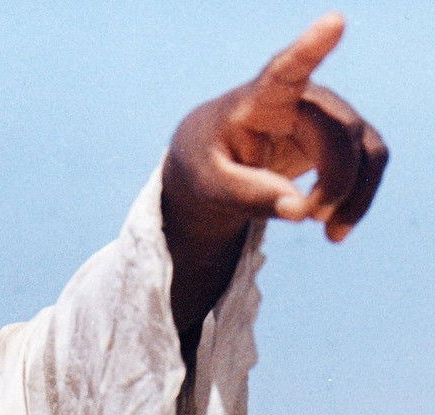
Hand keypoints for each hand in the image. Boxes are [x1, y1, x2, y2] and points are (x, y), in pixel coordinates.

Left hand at [164, 12, 386, 243]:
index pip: (287, 69)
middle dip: (331, 184)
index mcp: (259, 98)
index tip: (335, 21)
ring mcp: (329, 115)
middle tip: (301, 218)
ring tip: (327, 232)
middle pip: (339, 135)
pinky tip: (335, 229)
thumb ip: (245, 194)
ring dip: (353, 197)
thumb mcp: (209, 184)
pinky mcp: (344, 138)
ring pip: (366, 152)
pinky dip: (359, 199)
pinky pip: (370, 165)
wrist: (215, 162)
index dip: (311, 47)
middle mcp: (303, 98)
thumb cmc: (206, 162)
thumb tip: (297, 209)